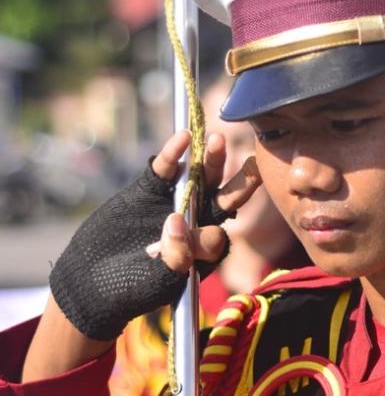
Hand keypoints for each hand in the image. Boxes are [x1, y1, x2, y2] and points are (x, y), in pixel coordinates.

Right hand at [48, 130, 261, 340]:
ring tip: (218, 142)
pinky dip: (173, 153)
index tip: (193, 245)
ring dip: (211, 160)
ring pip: (200, 178)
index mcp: (204, 249)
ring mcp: (175, 202)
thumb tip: (176, 222)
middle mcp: (197, 222)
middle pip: (223, 198)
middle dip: (239, 182)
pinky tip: (183, 137)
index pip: (217, 237)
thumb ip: (174, 259)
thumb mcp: (157, 282)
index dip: (207, 238)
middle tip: (253, 165)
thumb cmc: (132, 288)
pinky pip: (166, 168)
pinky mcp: (151, 188)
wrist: (92, 279)